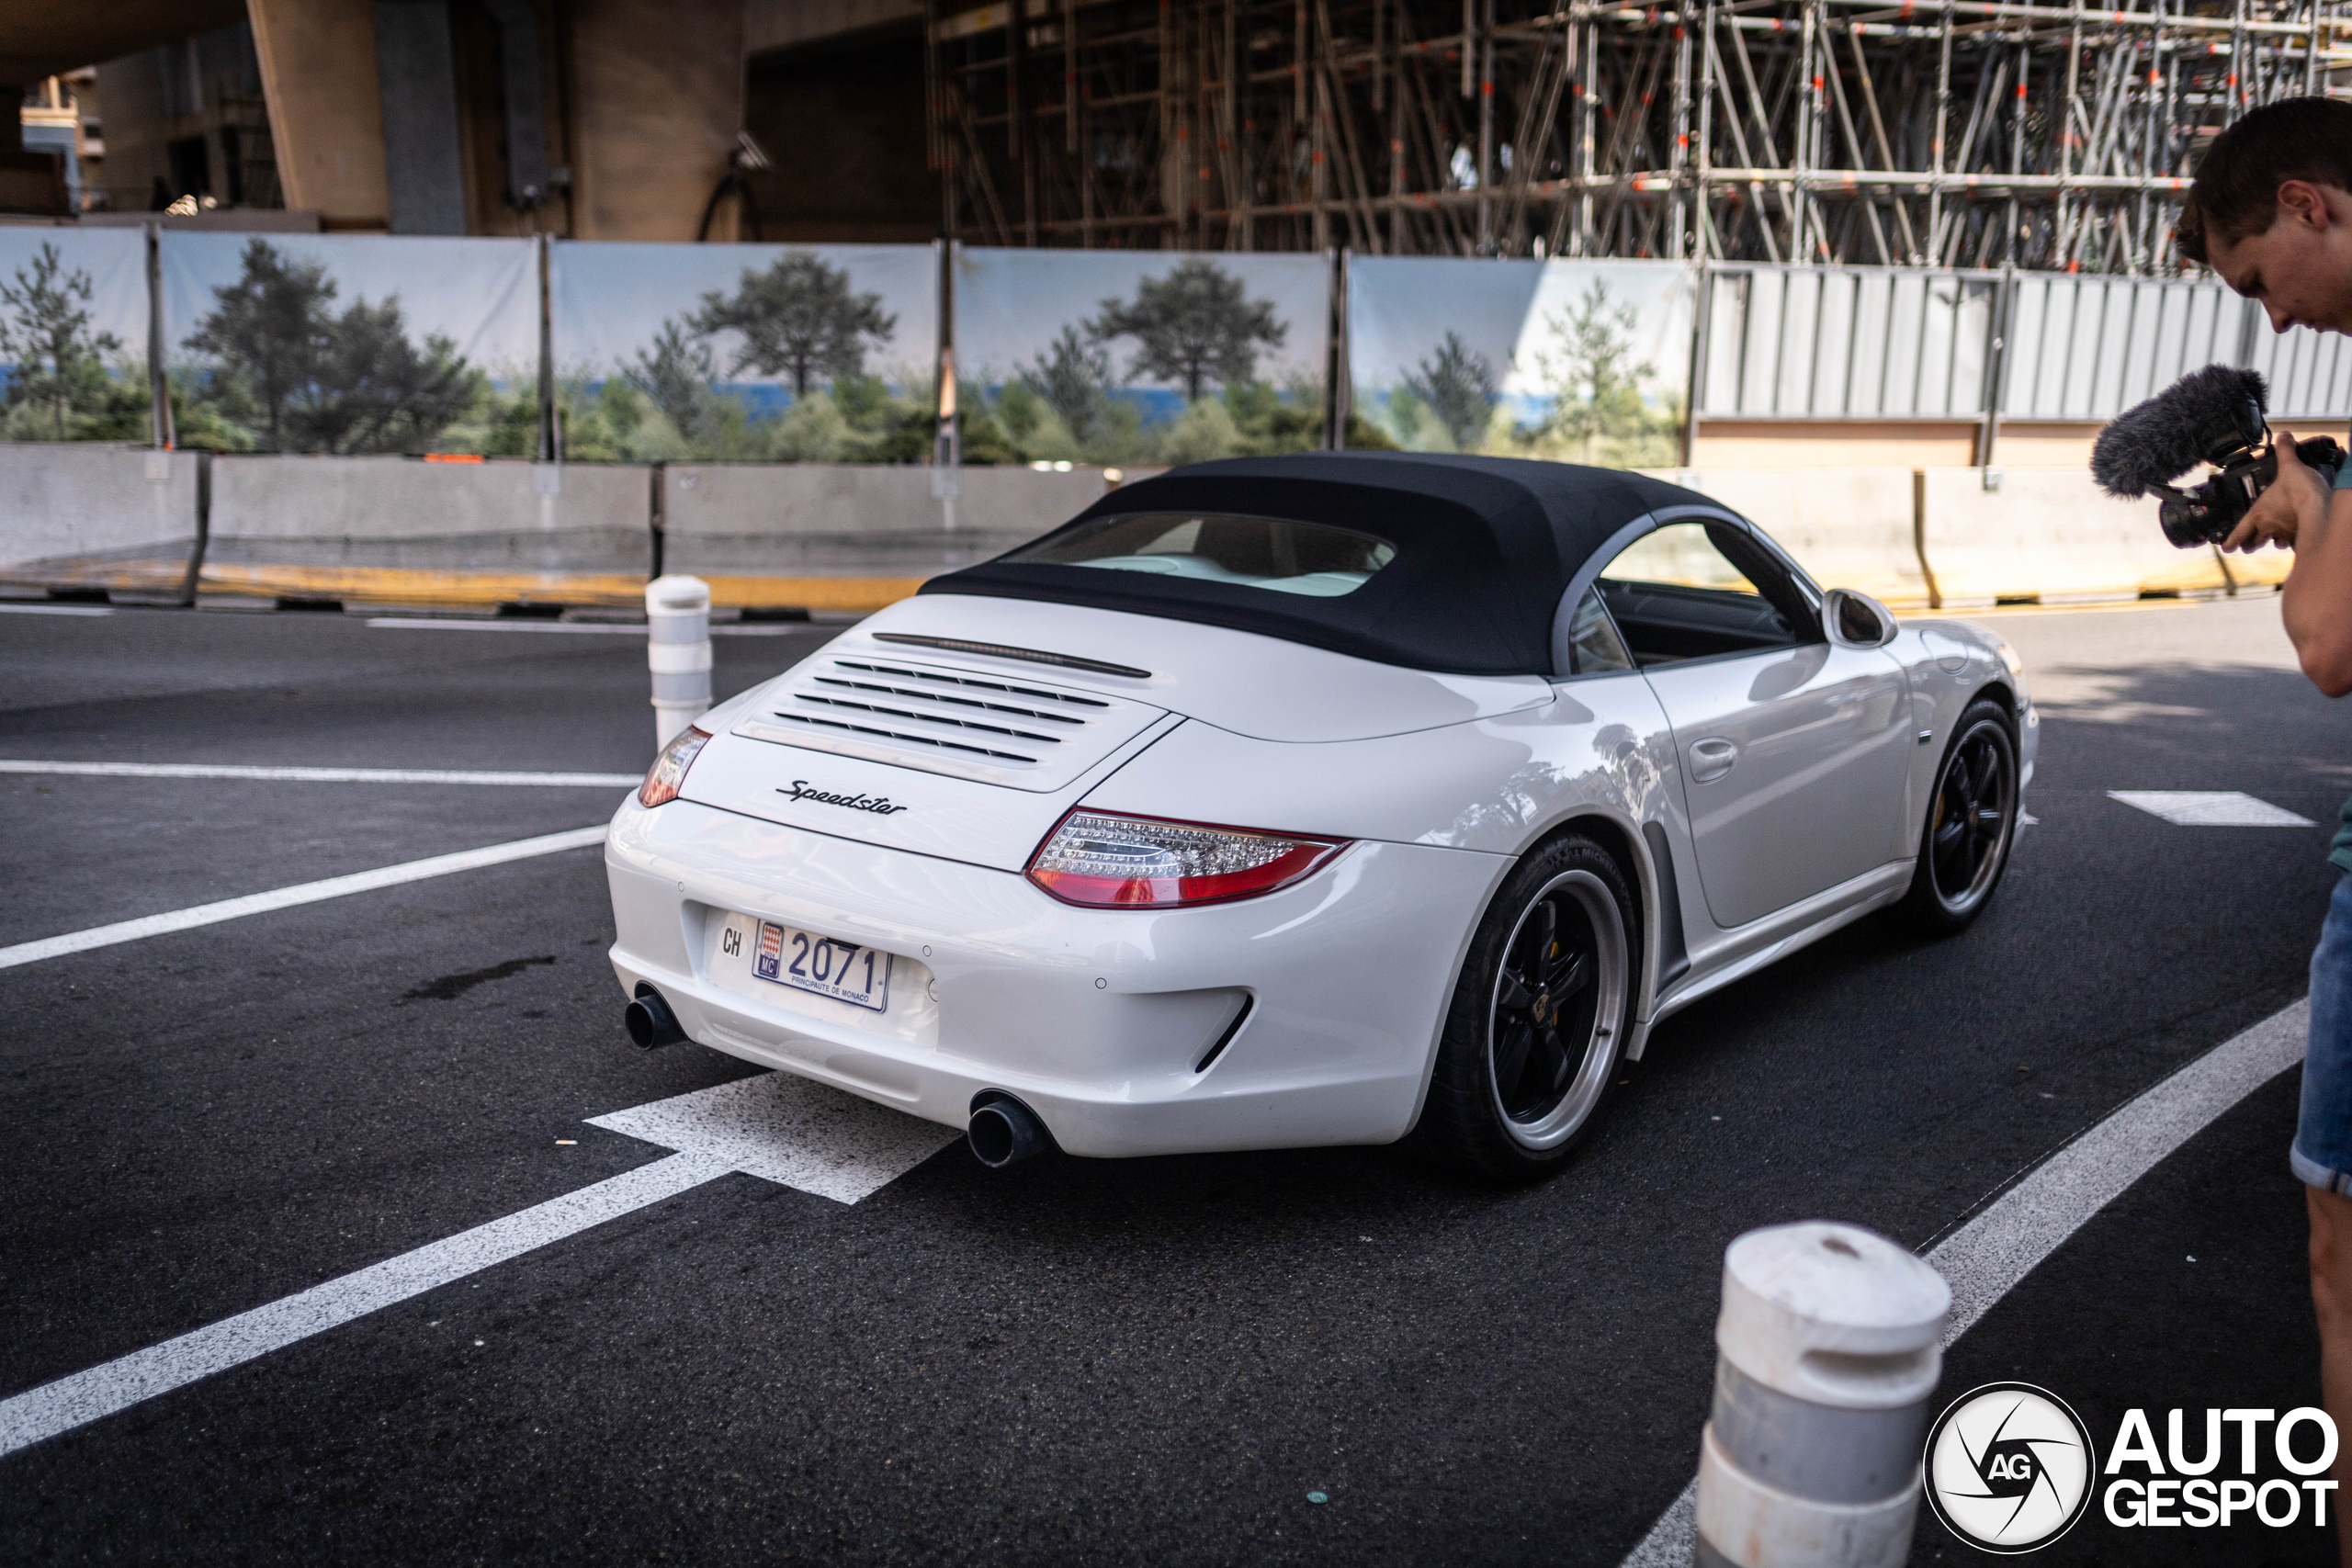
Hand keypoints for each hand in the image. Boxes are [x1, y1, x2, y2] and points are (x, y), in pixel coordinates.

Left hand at [2222, 429, 2328, 551]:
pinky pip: (2291, 543)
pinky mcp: (2299, 536)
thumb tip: (2283, 436)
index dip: (2230, 541)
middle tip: (2248, 544)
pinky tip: (2293, 537)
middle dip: (2250, 544)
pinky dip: (2291, 541)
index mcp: (2258, 513)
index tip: (2226, 547)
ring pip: (2272, 544)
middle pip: (2252, 543)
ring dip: (2270, 542)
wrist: (2321, 507)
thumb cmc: (2301, 491)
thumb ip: (2285, 451)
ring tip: (2271, 540)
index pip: (2238, 532)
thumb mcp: (2290, 466)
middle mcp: (2268, 527)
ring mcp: (2283, 534)